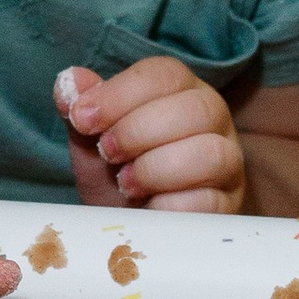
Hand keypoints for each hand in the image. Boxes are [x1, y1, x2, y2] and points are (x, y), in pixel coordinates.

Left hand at [56, 60, 245, 214]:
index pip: (163, 74)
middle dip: (138, 132)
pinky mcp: (228, 204)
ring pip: (210, 154)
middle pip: (194, 109)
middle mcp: (212, 118)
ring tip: (126, 183)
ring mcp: (228, 162)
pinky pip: (210, 201)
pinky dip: (169, 206)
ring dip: (156, 169)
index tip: (81, 119)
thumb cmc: (116, 171)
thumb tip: (70, 82)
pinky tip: (148, 208)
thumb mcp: (90, 138)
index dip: (119, 94)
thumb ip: (80, 107)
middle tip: (106, 152)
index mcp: (179, 89)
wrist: (132, 225)